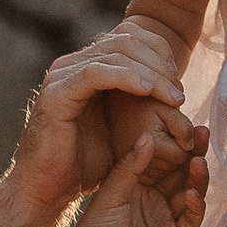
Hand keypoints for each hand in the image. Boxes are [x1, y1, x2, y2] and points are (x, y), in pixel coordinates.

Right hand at [7, 21, 195, 211]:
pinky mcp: (57, 92)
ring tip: (172, 97)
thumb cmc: (84, 164)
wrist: (48, 188)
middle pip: (126, 40)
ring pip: (116, 53)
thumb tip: (172, 93)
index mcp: (87, 68)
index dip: (158, 52)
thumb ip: (138, 105)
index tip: (178, 79)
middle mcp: (73, 65)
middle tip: (178, 92)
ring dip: (151, 73)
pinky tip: (147, 91)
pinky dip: (126, 77)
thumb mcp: (120, 129)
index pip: (128, 37)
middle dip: (159, 62)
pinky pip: (97, 73)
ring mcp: (63, 75)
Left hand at [48, 130, 207, 226]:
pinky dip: (195, 205)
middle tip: (201, 133)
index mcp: (136, 186)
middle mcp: (155, 200)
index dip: (172, 142)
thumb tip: (148, 135)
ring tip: (198, 161)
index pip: (161, 159)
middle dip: (192, 153)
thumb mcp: (110, 196)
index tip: (181, 122)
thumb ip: (131, 167)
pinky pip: (191, 220)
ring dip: (196, 177)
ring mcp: (167, 220)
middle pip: (180, 172)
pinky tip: (192, 194)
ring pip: (190, 192)